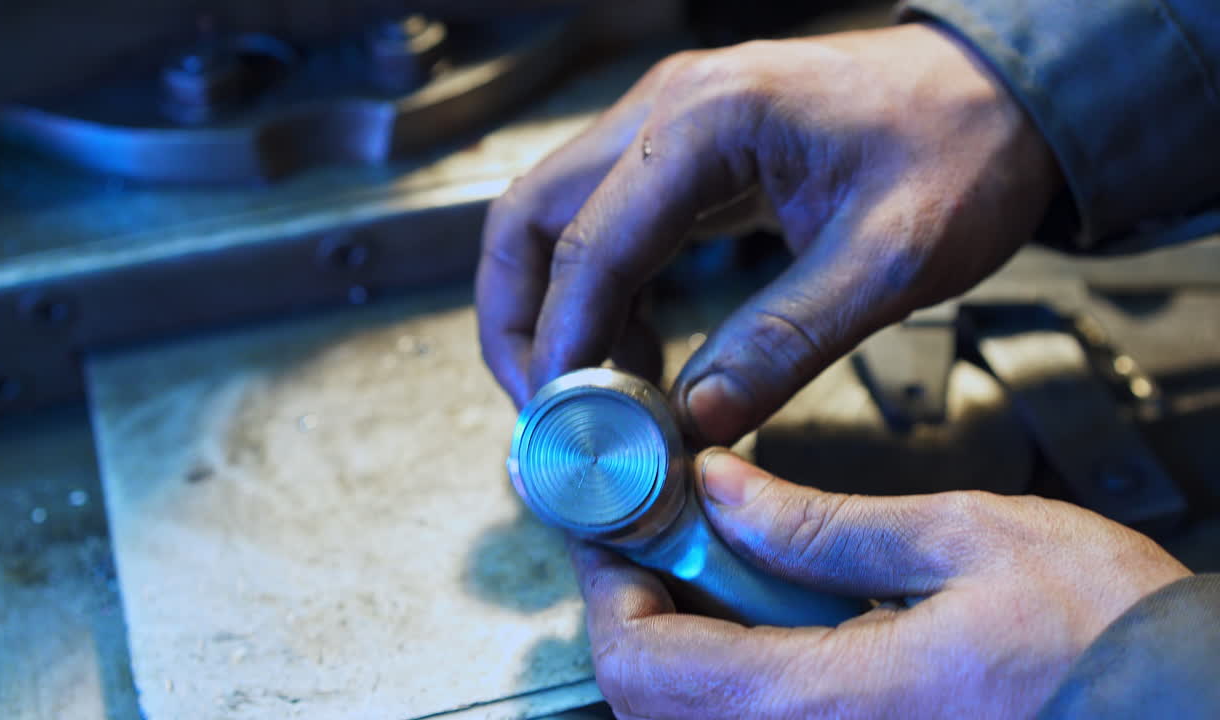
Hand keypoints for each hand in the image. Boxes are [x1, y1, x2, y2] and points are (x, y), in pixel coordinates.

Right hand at [477, 23, 1061, 443]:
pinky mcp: (685, 154)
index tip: (563, 421)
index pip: (590, 241)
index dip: (563, 340)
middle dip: (522, 321)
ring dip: (556, 313)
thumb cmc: (963, 153)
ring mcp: (667, 127)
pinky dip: (603, 298)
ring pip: (557, 222)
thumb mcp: (890, 262)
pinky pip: (609, 228)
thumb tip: (696, 419)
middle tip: (547, 411)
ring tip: (596, 400)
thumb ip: (786, 339)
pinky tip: (638, 357)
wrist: (1003, 96)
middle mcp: (665, 110)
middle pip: (533, 217)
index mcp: (708, 120)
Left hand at [572, 450, 1190, 719]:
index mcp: (833, 708)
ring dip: (690, 636)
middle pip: (654, 703)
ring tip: (739, 567)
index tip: (620, 527)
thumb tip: (721, 488)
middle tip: (678, 536)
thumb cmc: (1111, 643)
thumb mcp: (968, 541)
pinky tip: (790, 619)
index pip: (646, 667)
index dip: (612, 589)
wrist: (1185, 712)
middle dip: (646, 606)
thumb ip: (820, 524)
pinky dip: (741, 669)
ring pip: (698, 719)